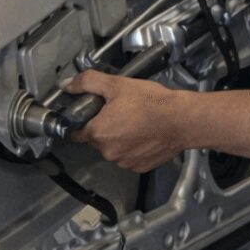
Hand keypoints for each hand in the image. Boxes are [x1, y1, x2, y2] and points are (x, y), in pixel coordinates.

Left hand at [64, 71, 185, 172]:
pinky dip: (134, 148)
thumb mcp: (117, 84)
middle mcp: (108, 152)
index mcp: (98, 132)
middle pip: (97, 140)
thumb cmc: (151, 102)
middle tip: (121, 111)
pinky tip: (145, 134)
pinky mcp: (139, 167)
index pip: (77, 132)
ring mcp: (124, 162)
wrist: (182, 120)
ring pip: (114, 149)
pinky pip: (130, 157)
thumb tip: (67, 84)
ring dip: (120, 139)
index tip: (96, 112)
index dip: (85, 120)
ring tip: (136, 121)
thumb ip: (88, 82)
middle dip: (105, 127)